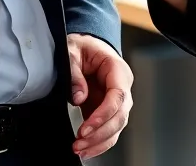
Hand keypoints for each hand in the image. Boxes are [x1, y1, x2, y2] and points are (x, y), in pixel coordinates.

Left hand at [67, 33, 133, 158]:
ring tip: (79, 148)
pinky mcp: (107, 111)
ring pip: (116, 128)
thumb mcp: (73, 51)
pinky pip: (108, 131)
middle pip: (120, 116)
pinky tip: (86, 149)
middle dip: (100, 133)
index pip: (118, 96)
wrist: (84, 47)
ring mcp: (116, 101)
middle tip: (79, 142)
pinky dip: (98, 143)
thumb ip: (75, 72)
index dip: (103, 115)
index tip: (85, 128)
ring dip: (99, 142)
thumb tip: (79, 97)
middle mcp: (122, 87)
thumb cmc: (82, 46)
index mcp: (117, 69)